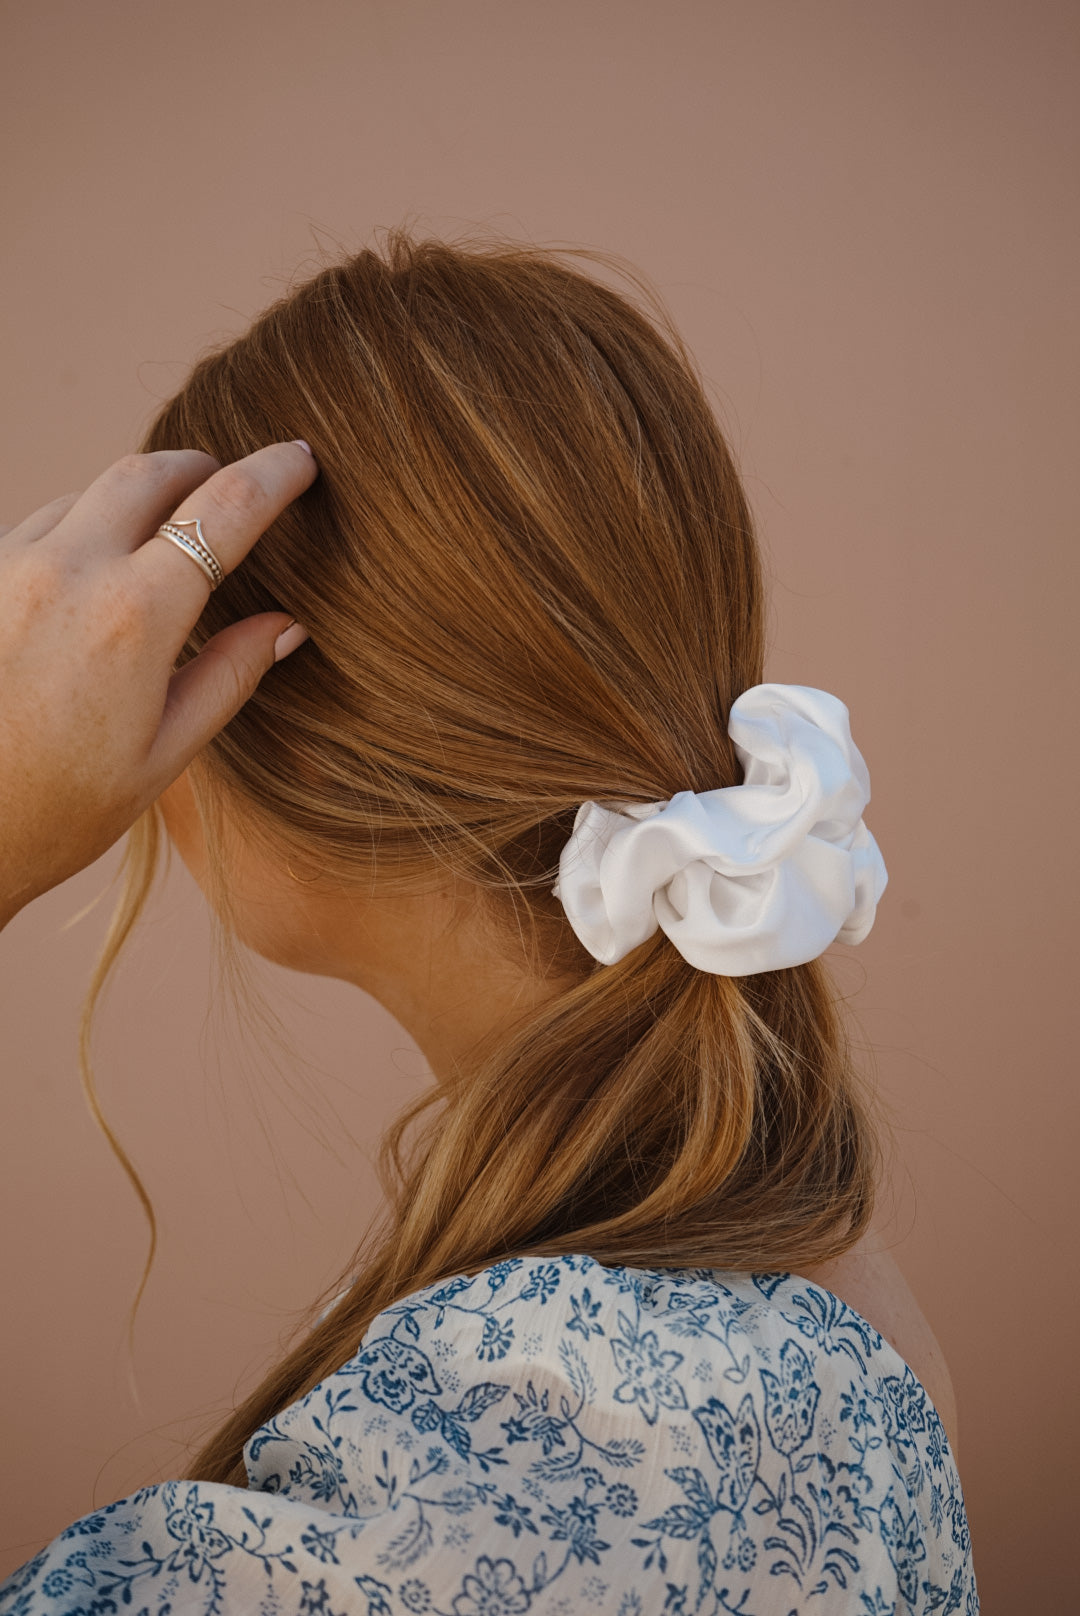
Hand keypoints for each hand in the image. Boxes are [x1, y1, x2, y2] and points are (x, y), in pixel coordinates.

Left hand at [0, 442, 317, 928]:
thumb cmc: (58, 811)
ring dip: (133, 502)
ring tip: (160, 540)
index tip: (300, 458)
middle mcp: (66, 571)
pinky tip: (92, 576)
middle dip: (199, 466)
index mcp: (133, 617)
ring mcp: (8, 568)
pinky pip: (36, 528)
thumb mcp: (164, 756)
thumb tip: (285, 624)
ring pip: (85, 495)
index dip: (272, 475)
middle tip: (230, 482)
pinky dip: (78, 532)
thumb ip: (229, 676)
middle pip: (148, 472)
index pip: (223, 511)